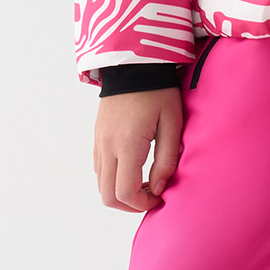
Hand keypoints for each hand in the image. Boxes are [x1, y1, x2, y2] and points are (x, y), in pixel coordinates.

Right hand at [93, 88, 184, 211]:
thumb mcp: (172, 124)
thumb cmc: (158, 92)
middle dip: (130, 205)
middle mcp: (107, 147)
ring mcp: (99, 142)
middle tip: (151, 196)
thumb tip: (158, 189)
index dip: (143, 205)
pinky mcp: (97, 137)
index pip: (125, 193)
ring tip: (145, 182)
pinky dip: (113, 179)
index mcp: (127, 145)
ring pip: (101, 185)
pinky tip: (133, 169)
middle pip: (107, 197)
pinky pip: (99, 169)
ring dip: (121, 193)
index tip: (159, 197)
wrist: (133, 65)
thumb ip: (166, 160)